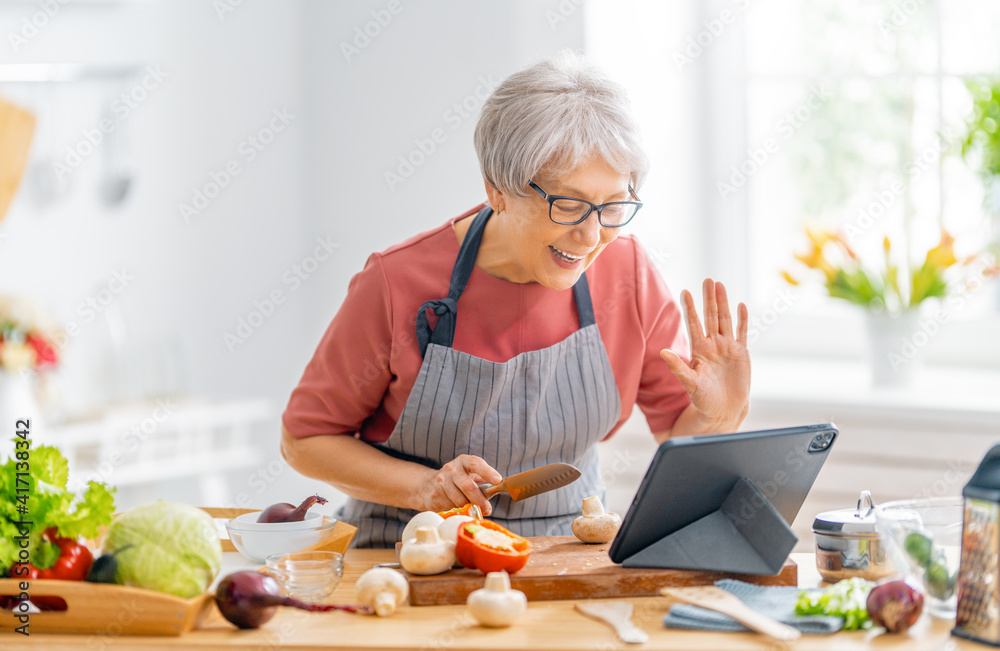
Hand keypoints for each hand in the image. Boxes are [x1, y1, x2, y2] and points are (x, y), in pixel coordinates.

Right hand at [419, 454, 502, 516]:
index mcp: (464, 462)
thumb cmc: (457, 481)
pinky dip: (458, 511)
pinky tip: (458, 508)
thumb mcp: (469, 476)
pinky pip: (451, 507)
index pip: (476, 463)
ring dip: (469, 508)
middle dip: (480, 501)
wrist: (428, 485)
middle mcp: (451, 469)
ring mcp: (441, 481)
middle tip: (487, 509)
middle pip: (469, 486)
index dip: (487, 472)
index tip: (498, 480)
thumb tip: (499, 490)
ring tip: (473, 509)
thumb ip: (483, 482)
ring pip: (460, 500)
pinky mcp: (435, 495)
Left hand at [659, 278, 750, 428]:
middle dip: (709, 298)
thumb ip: (678, 367)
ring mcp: (727, 347)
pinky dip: (742, 320)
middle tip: (707, 279)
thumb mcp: (689, 383)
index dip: (691, 308)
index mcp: (699, 349)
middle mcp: (713, 345)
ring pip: (725, 320)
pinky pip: (742, 333)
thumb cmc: (703, 399)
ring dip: (724, 303)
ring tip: (720, 285)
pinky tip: (741, 306)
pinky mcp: (741, 353)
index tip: (685, 291)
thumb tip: (662, 351)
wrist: (723, 411)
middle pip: (710, 317)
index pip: (694, 324)